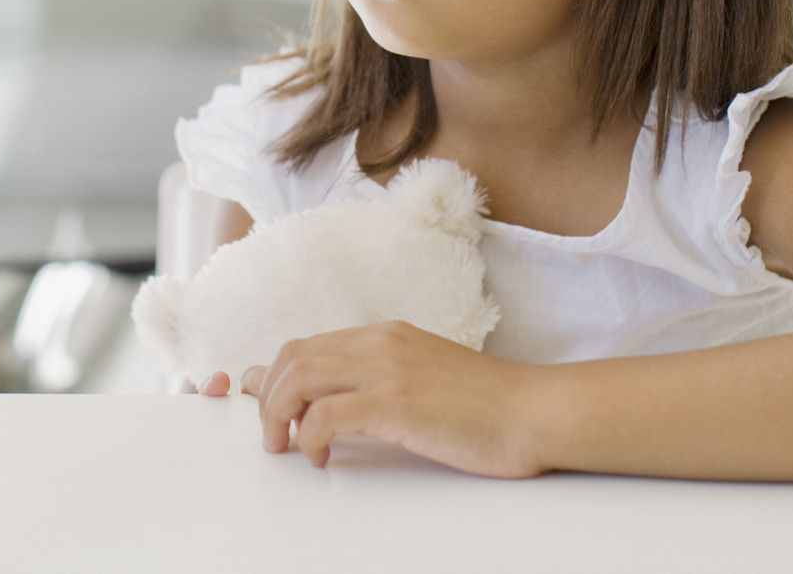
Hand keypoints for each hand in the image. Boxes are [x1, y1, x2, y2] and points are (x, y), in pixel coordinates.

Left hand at [240, 321, 548, 476]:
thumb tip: (336, 402)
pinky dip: (311, 436)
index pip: (309, 345)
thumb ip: (382, 380)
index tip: (256, 396)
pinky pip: (327, 414)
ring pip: (299, 378)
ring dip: (279, 414)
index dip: (273, 373)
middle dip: (267, 396)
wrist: (535, 412)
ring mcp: (387, 369)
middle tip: (272, 435)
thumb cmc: (488, 406)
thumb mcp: (426, 376)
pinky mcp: (396, 403)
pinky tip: (322, 457)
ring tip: (287, 446)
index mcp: (385, 336)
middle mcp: (380, 343)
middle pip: (293, 357)